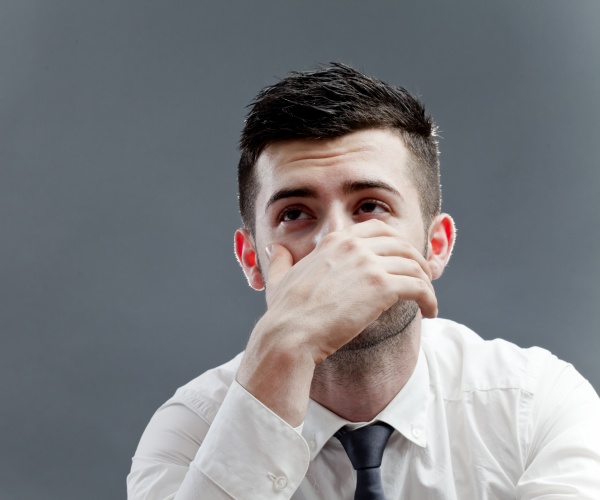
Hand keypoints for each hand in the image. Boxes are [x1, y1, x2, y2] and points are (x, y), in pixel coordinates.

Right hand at [262, 219, 436, 363]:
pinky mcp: (381, 288)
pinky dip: (430, 299)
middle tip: (423, 278)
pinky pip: (419, 287)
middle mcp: (354, 246)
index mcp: (335, 240)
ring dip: (427, 283)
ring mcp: (368, 265)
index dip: (397, 243)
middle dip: (417, 260)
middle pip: (402, 244)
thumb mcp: (279, 278)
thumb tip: (274, 249)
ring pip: (414, 266)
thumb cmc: (284, 312)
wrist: (290, 333)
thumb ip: (280, 260)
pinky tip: (430, 312)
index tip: (404, 259)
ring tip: (428, 300)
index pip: (378, 229)